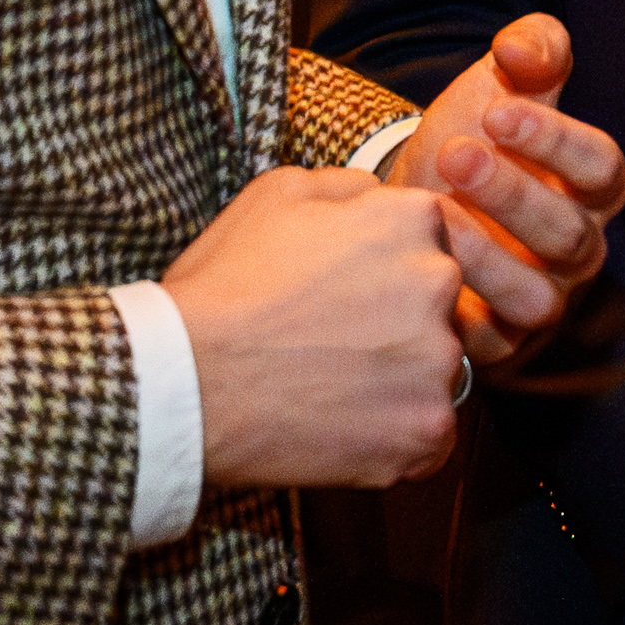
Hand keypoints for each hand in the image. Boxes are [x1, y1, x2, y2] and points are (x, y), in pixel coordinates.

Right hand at [160, 165, 463, 487]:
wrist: (184, 379)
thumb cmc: (222, 285)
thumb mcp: (276, 194)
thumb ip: (347, 186)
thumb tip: (379, 196)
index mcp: (412, 219)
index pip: (431, 240)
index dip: (386, 269)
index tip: (348, 293)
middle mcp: (439, 283)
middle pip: (441, 305)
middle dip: (400, 323)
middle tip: (336, 344)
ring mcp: (438, 360)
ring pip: (436, 371)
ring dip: (399, 382)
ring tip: (332, 390)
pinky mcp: (426, 429)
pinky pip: (431, 436)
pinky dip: (396, 439)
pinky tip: (345, 431)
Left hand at [383, 13, 624, 367]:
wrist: (412, 192)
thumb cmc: (470, 135)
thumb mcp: (501, 81)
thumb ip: (531, 48)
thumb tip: (524, 52)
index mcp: (591, 187)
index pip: (601, 168)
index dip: (555, 141)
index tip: (498, 111)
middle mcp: (577, 248)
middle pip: (569, 234)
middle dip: (512, 194)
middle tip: (454, 155)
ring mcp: (541, 297)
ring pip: (537, 296)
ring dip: (485, 255)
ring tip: (433, 209)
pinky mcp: (498, 339)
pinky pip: (492, 340)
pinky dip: (458, 306)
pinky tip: (421, 260)